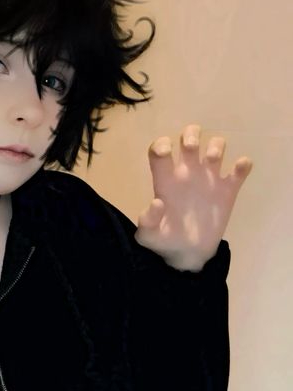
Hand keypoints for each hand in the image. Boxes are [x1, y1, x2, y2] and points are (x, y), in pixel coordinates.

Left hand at [135, 123, 252, 270]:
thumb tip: (157, 202)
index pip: (160, 149)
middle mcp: (187, 173)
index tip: (166, 151)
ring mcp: (208, 180)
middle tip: (192, 148)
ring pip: (216, 147)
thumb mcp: (149, 236)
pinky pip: (239, 171)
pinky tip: (239, 170)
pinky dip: (242, 166)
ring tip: (214, 160)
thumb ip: (148, 221)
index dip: (161, 144)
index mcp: (166, 180)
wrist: (188, 254)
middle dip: (191, 136)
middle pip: (189, 138)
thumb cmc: (164, 241)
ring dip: (216, 146)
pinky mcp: (227, 191)